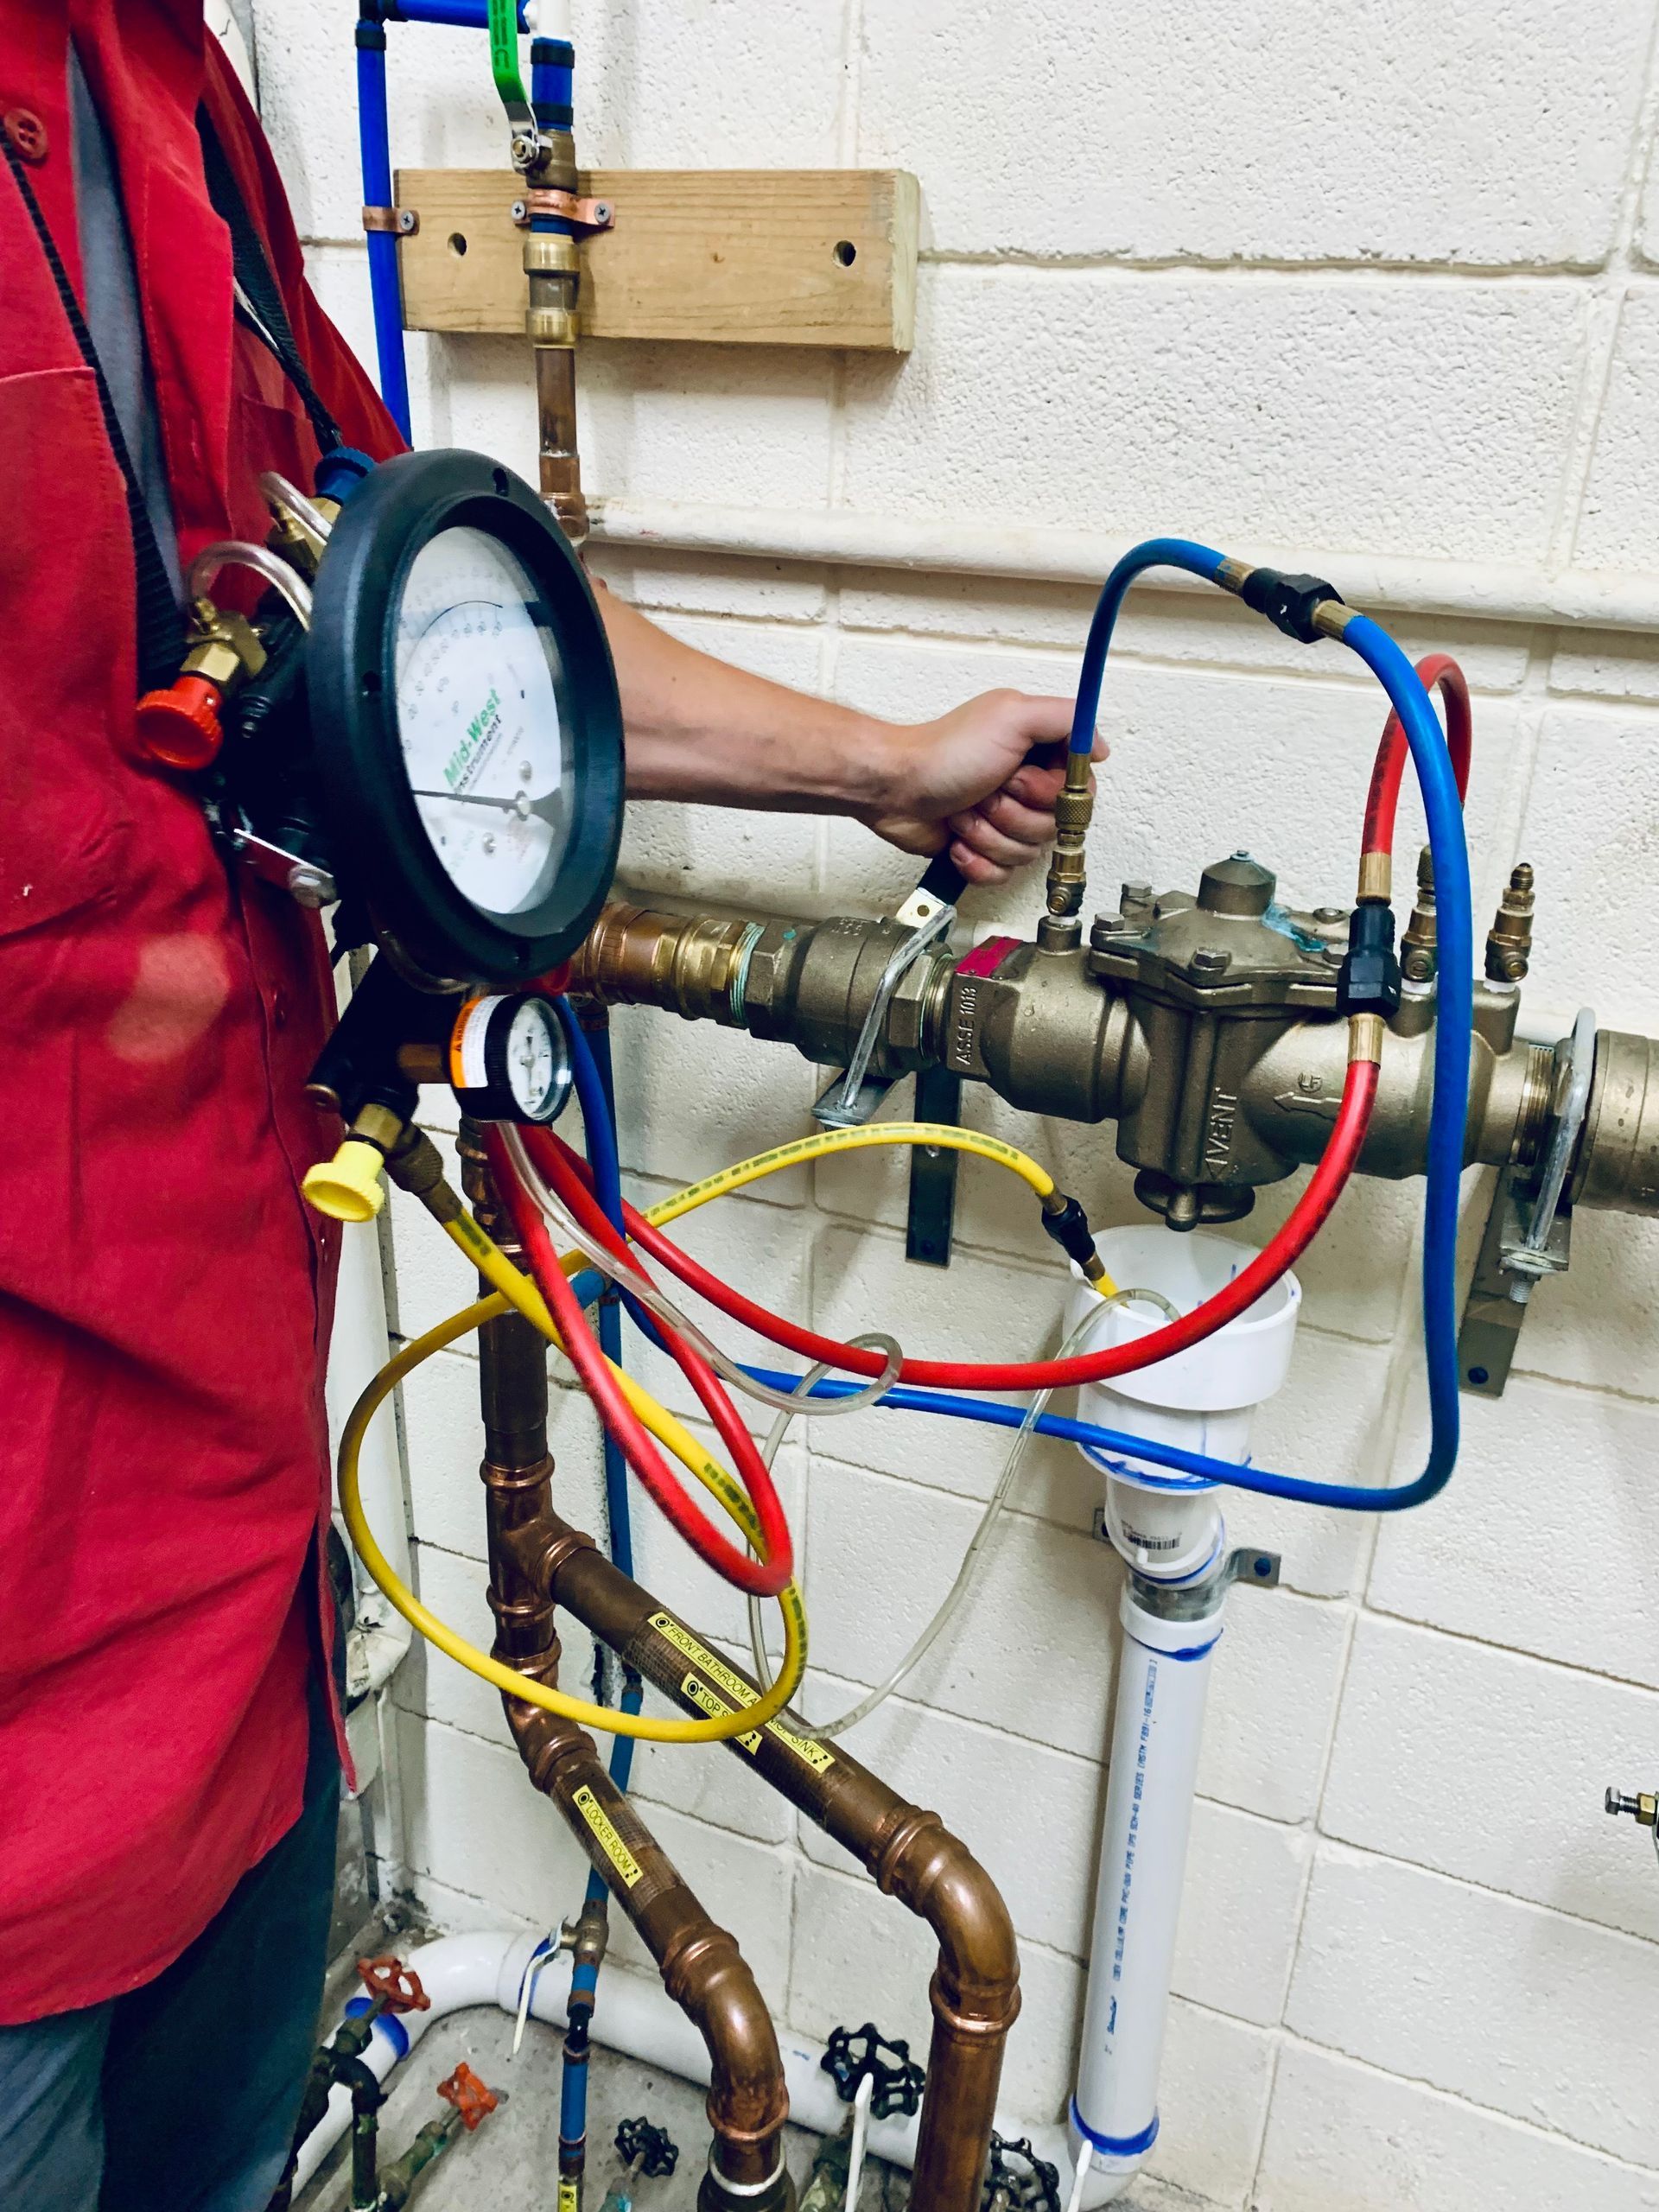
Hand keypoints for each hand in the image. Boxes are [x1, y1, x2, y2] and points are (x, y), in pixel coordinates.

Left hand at [860, 690, 1106, 886]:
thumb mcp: (1013, 715)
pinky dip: (976, 860)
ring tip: (966, 811)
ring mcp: (1004, 820)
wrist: (895, 787)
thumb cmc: (944, 752)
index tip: (1022, 780)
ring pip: (1027, 852)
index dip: (1053, 793)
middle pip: (1053, 825)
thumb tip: (1099, 746)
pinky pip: (1002, 873)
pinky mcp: (982, 849)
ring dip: (989, 834)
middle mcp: (1025, 787)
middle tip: (987, 791)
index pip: (1079, 790)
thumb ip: (1066, 720)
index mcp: (1038, 755)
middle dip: (1014, 814)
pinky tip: (958, 838)